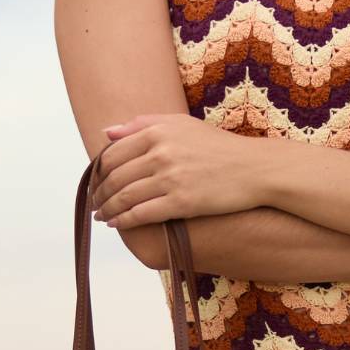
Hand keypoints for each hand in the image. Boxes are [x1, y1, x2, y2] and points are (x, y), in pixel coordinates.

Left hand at [90, 113, 259, 227]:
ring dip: (109, 209)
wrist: (254, 170)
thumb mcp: (182, 125)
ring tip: (103, 216)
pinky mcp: (181, 202)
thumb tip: (107, 133)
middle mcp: (160, 152)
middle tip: (96, 203)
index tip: (96, 182)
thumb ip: (143, 124)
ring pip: (125, 196)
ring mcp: (170, 178)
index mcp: (157, 131)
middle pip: (116, 176)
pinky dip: (125, 220)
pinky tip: (117, 224)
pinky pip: (142, 214)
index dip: (100, 171)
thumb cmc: (219, 148)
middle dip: (101, 193)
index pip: (114, 153)